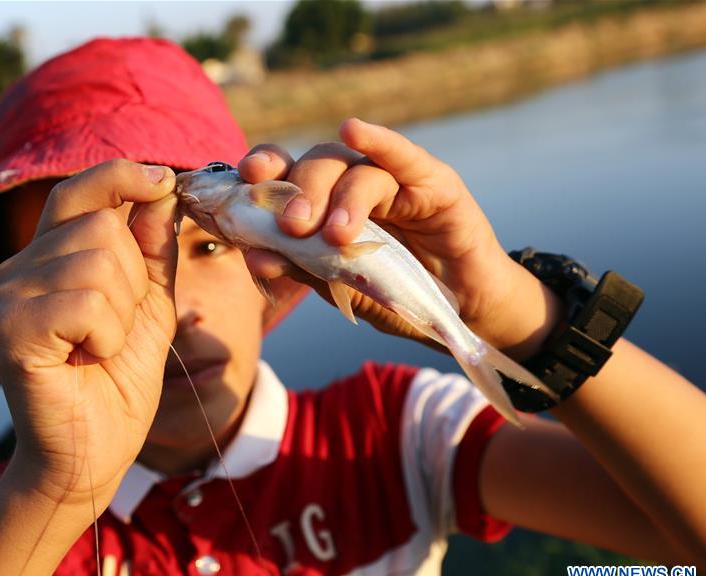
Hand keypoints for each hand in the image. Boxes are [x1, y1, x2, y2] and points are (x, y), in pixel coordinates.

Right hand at [0, 159, 177, 509]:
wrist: (92, 453)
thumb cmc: (118, 379)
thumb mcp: (148, 305)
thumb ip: (152, 249)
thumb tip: (162, 189)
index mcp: (50, 257)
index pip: (79, 190)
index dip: (123, 176)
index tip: (166, 180)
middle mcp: (20, 268)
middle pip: (103, 225)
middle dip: (136, 279)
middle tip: (119, 327)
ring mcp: (10, 297)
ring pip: (100, 262)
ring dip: (124, 312)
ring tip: (102, 346)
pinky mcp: (12, 331)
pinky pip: (87, 303)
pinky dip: (107, 336)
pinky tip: (88, 359)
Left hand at [239, 118, 561, 357]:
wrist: (460, 314)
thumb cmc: (399, 296)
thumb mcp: (344, 287)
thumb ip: (304, 269)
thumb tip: (254, 258)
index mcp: (327, 205)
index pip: (288, 176)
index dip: (264, 174)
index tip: (244, 183)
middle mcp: (355, 186)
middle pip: (318, 167)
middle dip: (300, 193)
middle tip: (292, 226)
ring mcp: (395, 183)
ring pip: (356, 169)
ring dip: (340, 197)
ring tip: (336, 236)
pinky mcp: (435, 185)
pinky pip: (405, 158)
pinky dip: (381, 142)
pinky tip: (356, 131)